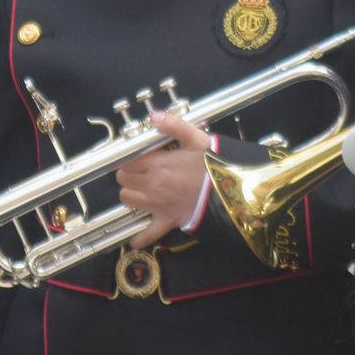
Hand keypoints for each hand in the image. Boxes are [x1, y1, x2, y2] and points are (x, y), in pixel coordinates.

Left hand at [117, 112, 212, 248]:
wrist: (231, 190)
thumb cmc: (212, 164)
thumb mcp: (196, 138)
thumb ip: (173, 125)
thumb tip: (153, 116)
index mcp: (156, 164)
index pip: (127, 162)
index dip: (130, 159)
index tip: (138, 158)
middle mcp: (151, 185)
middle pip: (123, 180)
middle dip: (128, 175)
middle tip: (140, 172)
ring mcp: (157, 205)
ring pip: (128, 200)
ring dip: (131, 195)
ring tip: (141, 191)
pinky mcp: (167, 221)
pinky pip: (148, 234)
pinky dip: (140, 237)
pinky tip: (135, 238)